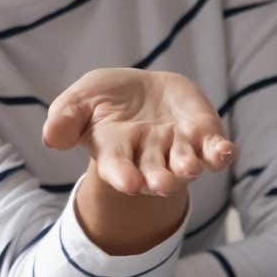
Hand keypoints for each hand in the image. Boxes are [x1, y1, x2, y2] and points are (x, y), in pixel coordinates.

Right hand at [43, 68, 236, 195]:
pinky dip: (220, 153)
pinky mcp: (203, 135)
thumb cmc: (105, 100)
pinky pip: (214, 150)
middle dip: (159, 180)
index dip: (123, 176)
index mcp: (117, 152)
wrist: (142, 91)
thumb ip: (65, 118)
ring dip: (189, 167)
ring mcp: (179, 148)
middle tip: (162, 185)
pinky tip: (226, 151)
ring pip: (185, 164)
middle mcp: (150, 157)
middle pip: (155, 174)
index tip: (130, 184)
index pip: (118, 169)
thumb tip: (51, 137)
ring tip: (190, 168)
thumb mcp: (80, 100)